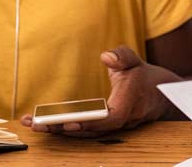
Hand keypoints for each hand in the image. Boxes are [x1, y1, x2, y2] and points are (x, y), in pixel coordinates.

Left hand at [21, 45, 172, 136]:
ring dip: (58, 131)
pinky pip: (84, 133)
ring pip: (85, 134)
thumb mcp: (135, 60)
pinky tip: (45, 125)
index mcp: (128, 103)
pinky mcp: (104, 129)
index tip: (69, 122)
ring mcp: (112, 128)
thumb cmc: (143, 77)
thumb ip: (122, 56)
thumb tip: (106, 56)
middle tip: (36, 124)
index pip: (110, 119)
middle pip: (90, 131)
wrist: (159, 95)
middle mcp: (120, 121)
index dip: (90, 122)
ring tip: (32, 124)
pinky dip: (64, 130)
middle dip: (62, 128)